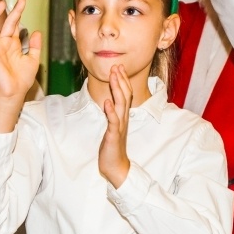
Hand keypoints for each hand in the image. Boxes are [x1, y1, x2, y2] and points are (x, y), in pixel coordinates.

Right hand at [0, 0, 40, 102]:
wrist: (15, 93)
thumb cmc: (22, 80)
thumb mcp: (32, 60)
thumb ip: (34, 46)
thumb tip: (37, 31)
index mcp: (13, 44)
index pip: (14, 25)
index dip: (18, 13)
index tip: (23, 1)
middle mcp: (3, 44)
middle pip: (5, 23)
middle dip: (12, 11)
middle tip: (20, 0)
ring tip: (2, 4)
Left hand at [98, 65, 131, 187]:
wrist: (116, 166)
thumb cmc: (113, 147)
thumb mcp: (113, 127)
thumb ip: (113, 114)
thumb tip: (109, 101)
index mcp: (123, 116)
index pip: (126, 94)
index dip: (123, 80)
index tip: (119, 68)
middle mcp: (123, 119)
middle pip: (125, 95)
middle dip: (120, 80)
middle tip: (117, 66)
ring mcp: (119, 126)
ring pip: (121, 104)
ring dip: (117, 90)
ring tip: (113, 77)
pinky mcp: (114, 135)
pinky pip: (114, 121)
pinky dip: (111, 111)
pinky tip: (107, 102)